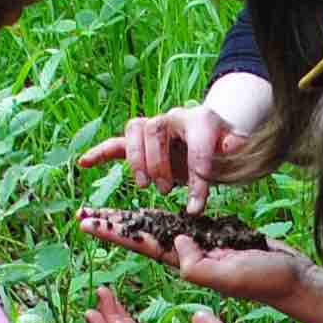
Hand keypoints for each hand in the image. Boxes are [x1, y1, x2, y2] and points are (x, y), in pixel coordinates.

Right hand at [74, 101, 273, 200]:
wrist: (213, 137)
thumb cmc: (225, 147)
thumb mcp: (237, 148)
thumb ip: (236, 144)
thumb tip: (231, 143)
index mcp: (201, 119)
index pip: (196, 142)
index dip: (197, 172)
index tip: (197, 205)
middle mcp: (173, 118)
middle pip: (156, 129)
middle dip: (159, 161)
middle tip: (166, 190)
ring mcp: (153, 129)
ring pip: (135, 132)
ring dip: (137, 159)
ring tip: (146, 187)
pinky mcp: (139, 142)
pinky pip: (116, 143)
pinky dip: (100, 152)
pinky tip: (84, 163)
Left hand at [74, 207, 315, 308]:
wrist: (293, 279)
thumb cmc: (265, 280)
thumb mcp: (229, 275)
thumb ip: (199, 265)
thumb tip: (177, 244)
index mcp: (185, 263)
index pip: (140, 243)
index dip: (113, 232)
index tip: (86, 221)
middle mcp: (188, 255)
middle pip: (142, 234)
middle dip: (113, 225)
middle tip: (83, 213)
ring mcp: (202, 247)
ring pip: (159, 228)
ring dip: (133, 219)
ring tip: (109, 210)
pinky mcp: (217, 238)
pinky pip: (184, 223)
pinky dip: (164, 215)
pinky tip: (152, 210)